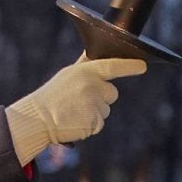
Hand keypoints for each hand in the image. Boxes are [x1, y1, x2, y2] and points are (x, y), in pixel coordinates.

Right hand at [5, 57, 146, 164]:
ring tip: (73, 112)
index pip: (113, 66)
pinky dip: (89, 125)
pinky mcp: (95, 123)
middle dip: (102, 97)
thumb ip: (86, 67)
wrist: (38, 119)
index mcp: (86, 72)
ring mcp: (95, 105)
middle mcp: (94, 87)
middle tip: (81, 100)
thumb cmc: (53, 95)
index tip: (143, 66)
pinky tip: (75, 121)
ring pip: (105, 110)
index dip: (130, 66)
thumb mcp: (69, 75)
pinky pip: (99, 124)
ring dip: (93, 113)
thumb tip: (97, 56)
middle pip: (112, 93)